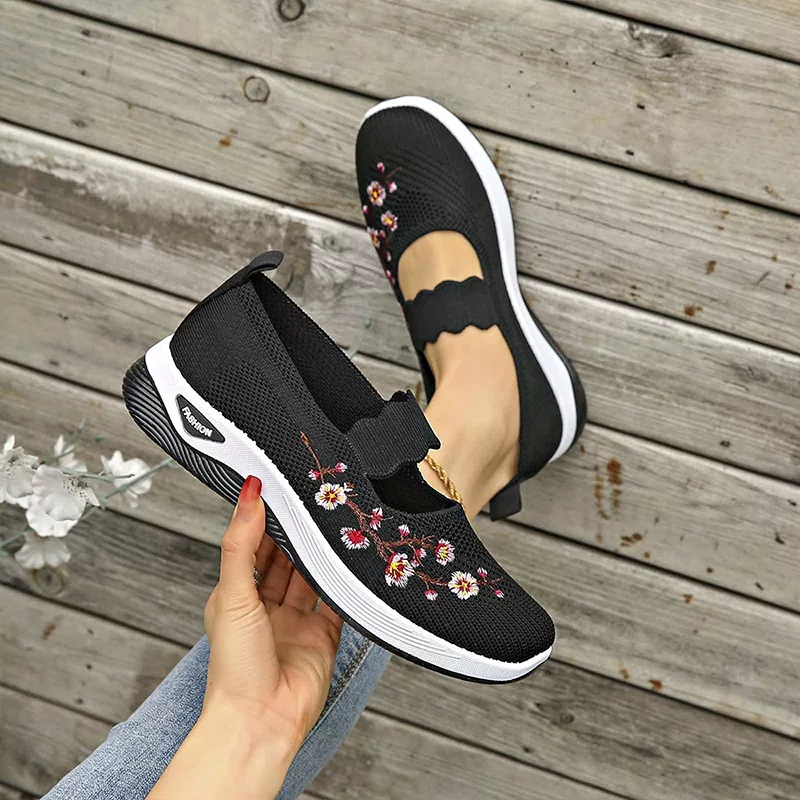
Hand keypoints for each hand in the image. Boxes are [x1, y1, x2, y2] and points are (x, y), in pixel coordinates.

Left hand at [147, 476, 343, 799]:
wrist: (261, 722)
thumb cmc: (235, 669)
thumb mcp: (232, 595)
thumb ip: (241, 544)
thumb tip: (247, 496)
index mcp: (237, 597)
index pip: (252, 547)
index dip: (264, 520)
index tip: (278, 491)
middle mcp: (266, 608)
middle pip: (284, 560)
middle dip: (296, 534)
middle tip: (311, 503)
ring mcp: (296, 622)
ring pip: (310, 577)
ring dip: (319, 555)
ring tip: (331, 525)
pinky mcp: (324, 637)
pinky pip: (337, 602)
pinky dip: (344, 584)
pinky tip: (350, 563)